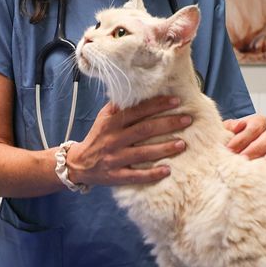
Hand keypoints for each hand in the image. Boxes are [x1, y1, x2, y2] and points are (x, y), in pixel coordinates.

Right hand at [66, 96, 190, 186]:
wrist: (78, 164)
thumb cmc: (97, 137)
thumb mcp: (103, 118)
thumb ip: (120, 106)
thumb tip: (139, 90)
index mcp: (111, 122)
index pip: (137, 111)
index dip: (157, 105)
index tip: (176, 100)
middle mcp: (113, 139)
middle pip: (144, 130)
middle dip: (167, 124)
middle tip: (187, 120)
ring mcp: (115, 159)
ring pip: (142, 153)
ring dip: (164, 148)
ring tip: (182, 144)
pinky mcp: (116, 176)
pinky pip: (136, 176)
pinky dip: (152, 174)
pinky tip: (167, 170)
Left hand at [223, 114, 265, 163]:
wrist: (234, 154)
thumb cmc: (230, 143)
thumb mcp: (226, 132)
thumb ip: (228, 128)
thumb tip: (237, 127)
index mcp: (258, 122)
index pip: (256, 125)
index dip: (243, 136)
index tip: (230, 148)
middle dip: (256, 147)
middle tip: (243, 158)